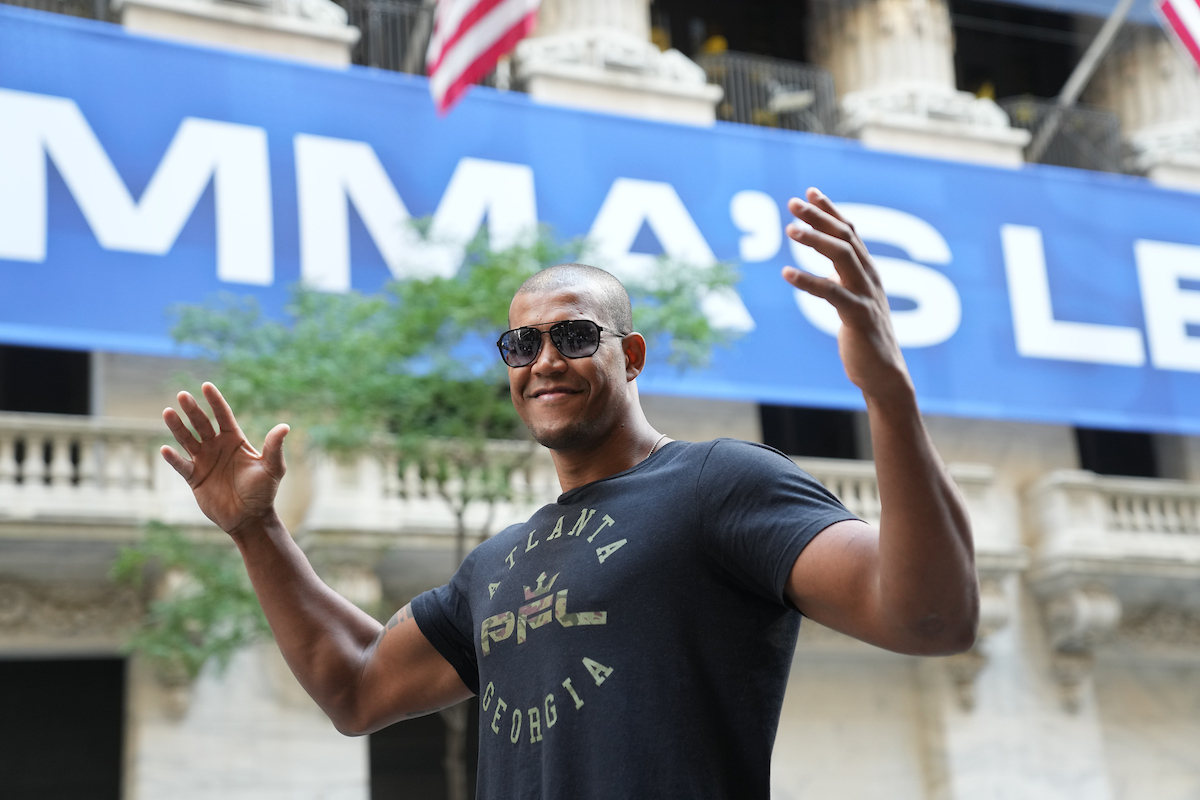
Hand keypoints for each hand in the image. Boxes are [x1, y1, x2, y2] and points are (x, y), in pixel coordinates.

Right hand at [161, 382, 289, 535]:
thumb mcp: (272, 469)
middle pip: (202, 424)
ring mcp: (204, 461)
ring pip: (187, 440)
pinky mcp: (195, 478)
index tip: (206, 386)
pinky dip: (174, 458)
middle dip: (193, 410)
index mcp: (235, 440)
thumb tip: (284, 426)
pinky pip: (182, 465)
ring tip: (168, 412)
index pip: (223, 416)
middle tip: (183, 395)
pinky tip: (166, 449)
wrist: (250, 518)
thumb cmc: (263, 492)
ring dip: (177, 427)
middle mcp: (217, 447)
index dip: (215, 401)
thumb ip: (274, 448)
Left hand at [782, 188, 913, 403]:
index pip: (851, 232)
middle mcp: (870, 278)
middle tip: (793, 203)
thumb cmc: (865, 339)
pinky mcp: (859, 318)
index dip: (831, 211)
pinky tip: (786, 274)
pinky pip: (833, 294)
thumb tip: (827, 271)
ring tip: (789, 230)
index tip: (811, 192)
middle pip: (846, 237)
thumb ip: (844, 284)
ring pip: (843, 257)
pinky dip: (809, 281)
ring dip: (816, 240)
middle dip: (819, 217)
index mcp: (868, 273)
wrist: (884, 375)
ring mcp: (867, 296)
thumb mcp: (854, 303)